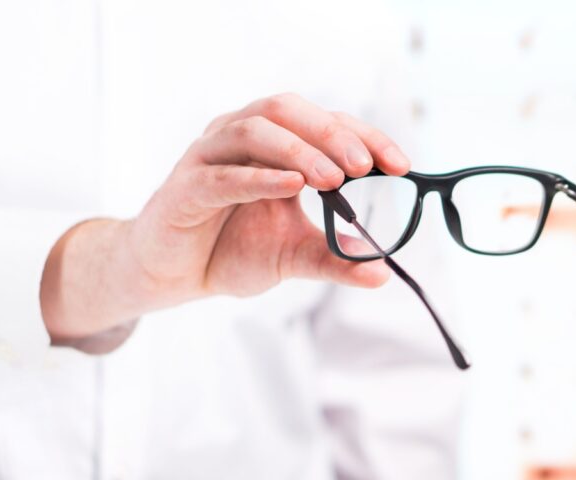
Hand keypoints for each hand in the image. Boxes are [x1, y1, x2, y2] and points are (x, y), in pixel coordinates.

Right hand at [42, 93, 409, 343]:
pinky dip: (258, 178)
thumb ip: (335, 259)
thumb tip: (382, 273)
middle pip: (286, 110)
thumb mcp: (294, 256)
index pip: (325, 123)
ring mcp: (210, 157)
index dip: (365, 136)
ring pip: (252, 130)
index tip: (401, 164)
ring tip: (332, 179)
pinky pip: (221, 175)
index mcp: (274, 144)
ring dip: (297, 150)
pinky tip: (289, 186)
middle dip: (331, 134)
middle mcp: (241, 138)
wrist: (174, 273)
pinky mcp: (185, 188)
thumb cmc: (231, 249)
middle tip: (365, 166)